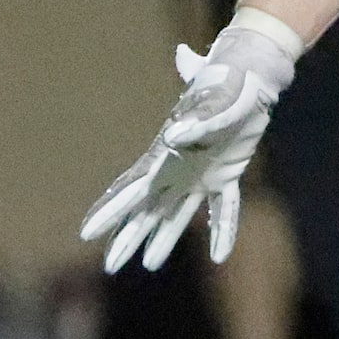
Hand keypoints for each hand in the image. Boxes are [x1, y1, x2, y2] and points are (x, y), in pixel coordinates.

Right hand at [79, 10, 301, 272]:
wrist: (251, 73)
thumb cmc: (230, 83)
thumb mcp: (215, 101)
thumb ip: (198, 119)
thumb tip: (174, 136)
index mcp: (167, 153)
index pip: (131, 188)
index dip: (109, 211)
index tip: (87, 232)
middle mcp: (178, 167)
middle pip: (147, 209)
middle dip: (128, 236)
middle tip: (110, 266)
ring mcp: (201, 172)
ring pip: (177, 213)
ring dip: (163, 238)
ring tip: (148, 264)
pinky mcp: (226, 173)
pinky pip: (221, 209)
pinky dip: (222, 230)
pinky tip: (219, 255)